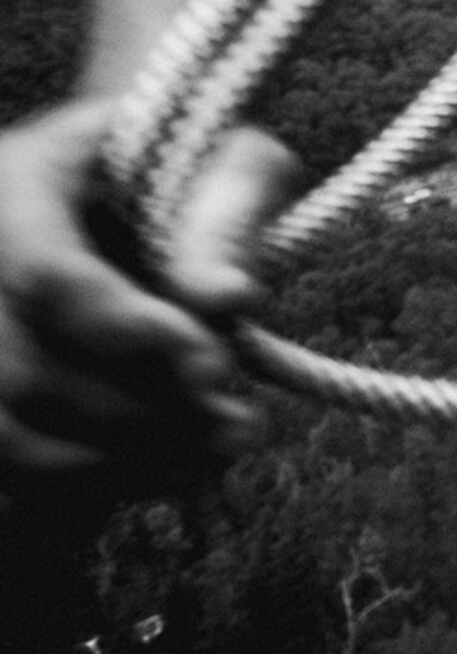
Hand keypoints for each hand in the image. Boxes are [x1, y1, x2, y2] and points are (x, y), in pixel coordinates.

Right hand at [0, 101, 292, 517]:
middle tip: (236, 429)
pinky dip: (80, 493)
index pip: (51, 278)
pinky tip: (163, 476)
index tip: (216, 368)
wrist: (129, 192)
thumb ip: (229, 216)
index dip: (131, 333)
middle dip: (140, 416)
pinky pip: (9, 476)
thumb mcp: (225, 160)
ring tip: (213, 458)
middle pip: (25, 375)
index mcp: (17, 185)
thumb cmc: (188, 167)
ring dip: (115, 467)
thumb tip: (225, 298)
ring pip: (8, 438)